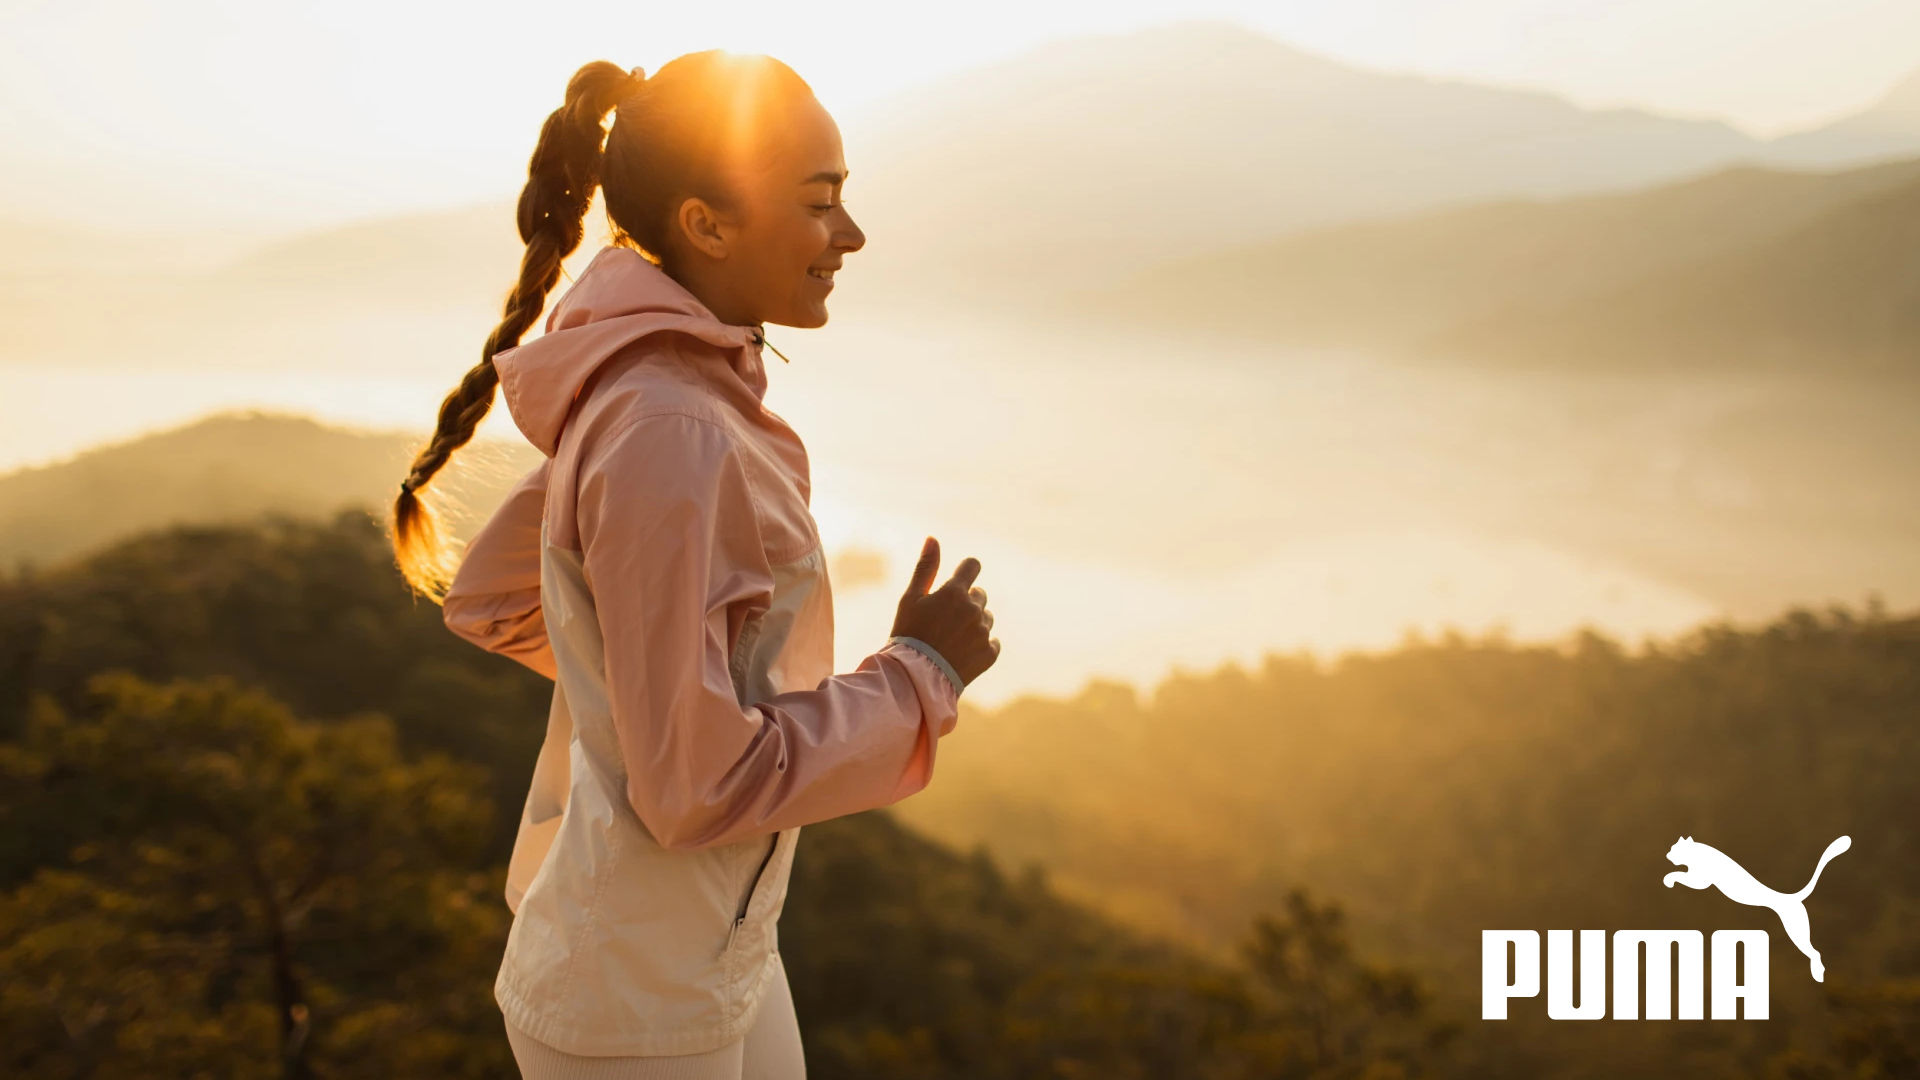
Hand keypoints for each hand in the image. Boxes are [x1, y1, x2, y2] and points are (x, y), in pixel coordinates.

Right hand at [890, 537, 999, 686]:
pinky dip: (981, 645)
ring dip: (974, 623)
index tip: (957, 583)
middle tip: (944, 621)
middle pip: (979, 595)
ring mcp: (983, 632)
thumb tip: (933, 538)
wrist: (914, 678)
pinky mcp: (989, 654)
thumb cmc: (908, 634)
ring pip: (986, 618)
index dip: (966, 572)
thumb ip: (925, 567)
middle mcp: (974, 609)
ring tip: (951, 639)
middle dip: (965, 602)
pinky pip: (992, 642)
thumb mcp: (911, 598)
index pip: (972, 566)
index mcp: (955, 592)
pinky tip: (962, 653)